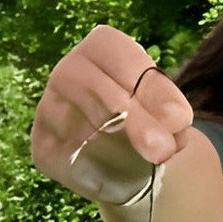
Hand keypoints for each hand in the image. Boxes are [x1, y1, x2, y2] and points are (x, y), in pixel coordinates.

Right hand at [31, 25, 193, 205]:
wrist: (128, 166)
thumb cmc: (148, 126)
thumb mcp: (167, 114)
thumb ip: (171, 114)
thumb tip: (174, 122)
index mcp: (99, 50)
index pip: (116, 53)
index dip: (148, 85)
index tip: (180, 121)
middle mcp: (67, 72)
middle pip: (92, 85)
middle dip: (134, 118)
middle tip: (163, 150)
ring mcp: (49, 108)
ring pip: (74, 119)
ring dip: (115, 143)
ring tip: (150, 159)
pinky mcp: (42, 145)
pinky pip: (65, 154)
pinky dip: (95, 166)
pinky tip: (116, 171)